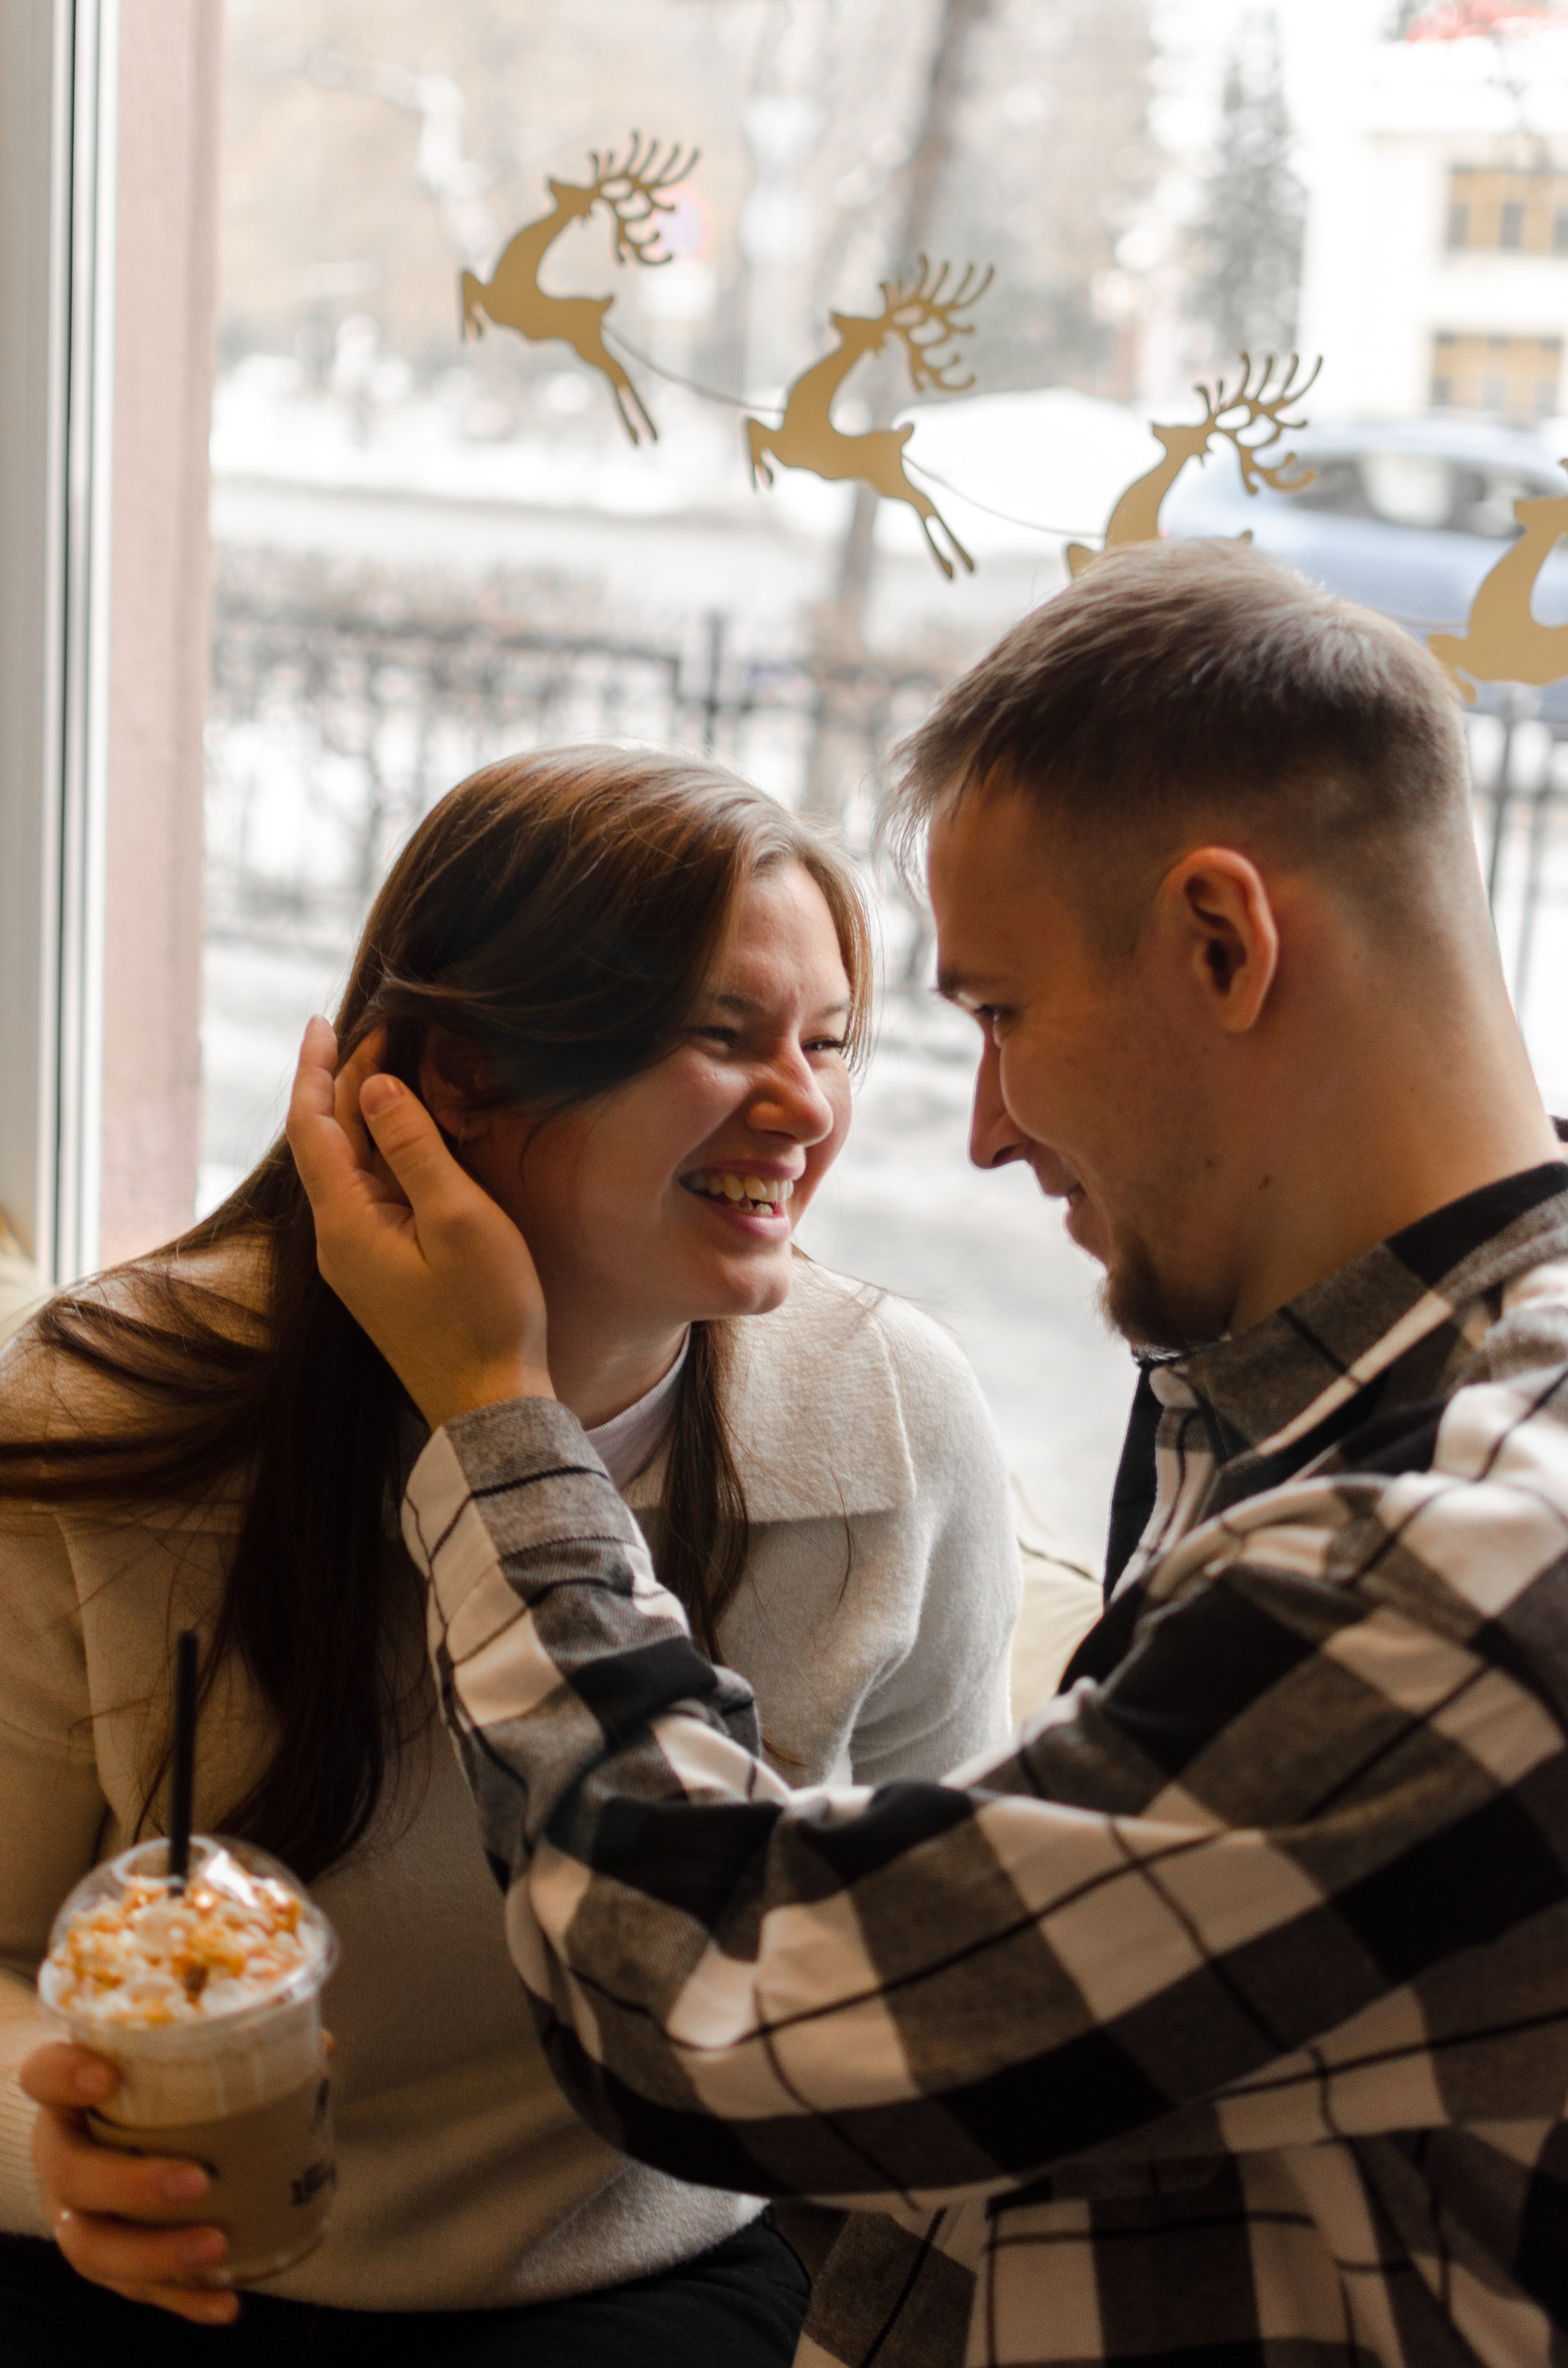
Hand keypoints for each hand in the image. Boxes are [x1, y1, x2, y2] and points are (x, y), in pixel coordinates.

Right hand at [21, 2041, 235, 2325]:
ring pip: (93, 2247)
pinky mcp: (104, 2260)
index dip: (67, 2077)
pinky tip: (226, 2303)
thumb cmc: (141, 2094)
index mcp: (69, 2098)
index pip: (44, 2077)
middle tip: (196, 2180)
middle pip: (74, 2176)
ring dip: (155, 2254)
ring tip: (216, 2246)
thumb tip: (317, 2045)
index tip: (108, 2076)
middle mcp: (63, 2156)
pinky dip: (182, 2298)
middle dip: (132, 2184)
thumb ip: (228, 2050)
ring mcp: (76, 2215)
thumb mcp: (163, 2065)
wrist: (97, 2142)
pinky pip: (134, 2290)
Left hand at [286, 1017, 553, 1428]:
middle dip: (344, 1083)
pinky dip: (381, 1151)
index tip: (325, 1021)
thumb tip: (376, 1088)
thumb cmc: (485, 1314)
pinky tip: (405, 1135)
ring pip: (349, 1168)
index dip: (317, 1069)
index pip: (313, 1127)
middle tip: (376, 1031)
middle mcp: (338, 1240)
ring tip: (386, 1067)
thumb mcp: (458, 1219)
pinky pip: (370, 1195)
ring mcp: (358, 1260)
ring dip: (363, 1115)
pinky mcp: (382, 1274)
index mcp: (346, 1223)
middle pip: (328, 1143)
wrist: (490, 1404)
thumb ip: (414, 1148)